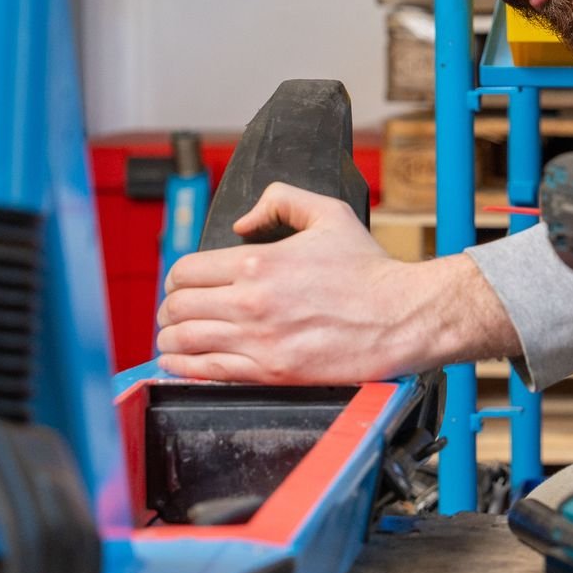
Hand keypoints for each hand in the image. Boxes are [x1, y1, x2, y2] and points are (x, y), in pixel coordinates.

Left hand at [155, 182, 513, 383]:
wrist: (402, 317)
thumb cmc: (369, 270)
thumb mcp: (329, 213)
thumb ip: (280, 200)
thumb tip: (243, 221)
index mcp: (258, 261)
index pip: (185, 270)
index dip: (176, 279)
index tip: (181, 286)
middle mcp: (251, 301)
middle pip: (178, 307)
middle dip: (170, 310)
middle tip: (175, 314)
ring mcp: (259, 340)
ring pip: (184, 341)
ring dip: (170, 340)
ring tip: (173, 340)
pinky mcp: (271, 372)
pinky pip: (207, 372)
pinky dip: (184, 368)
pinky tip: (180, 364)